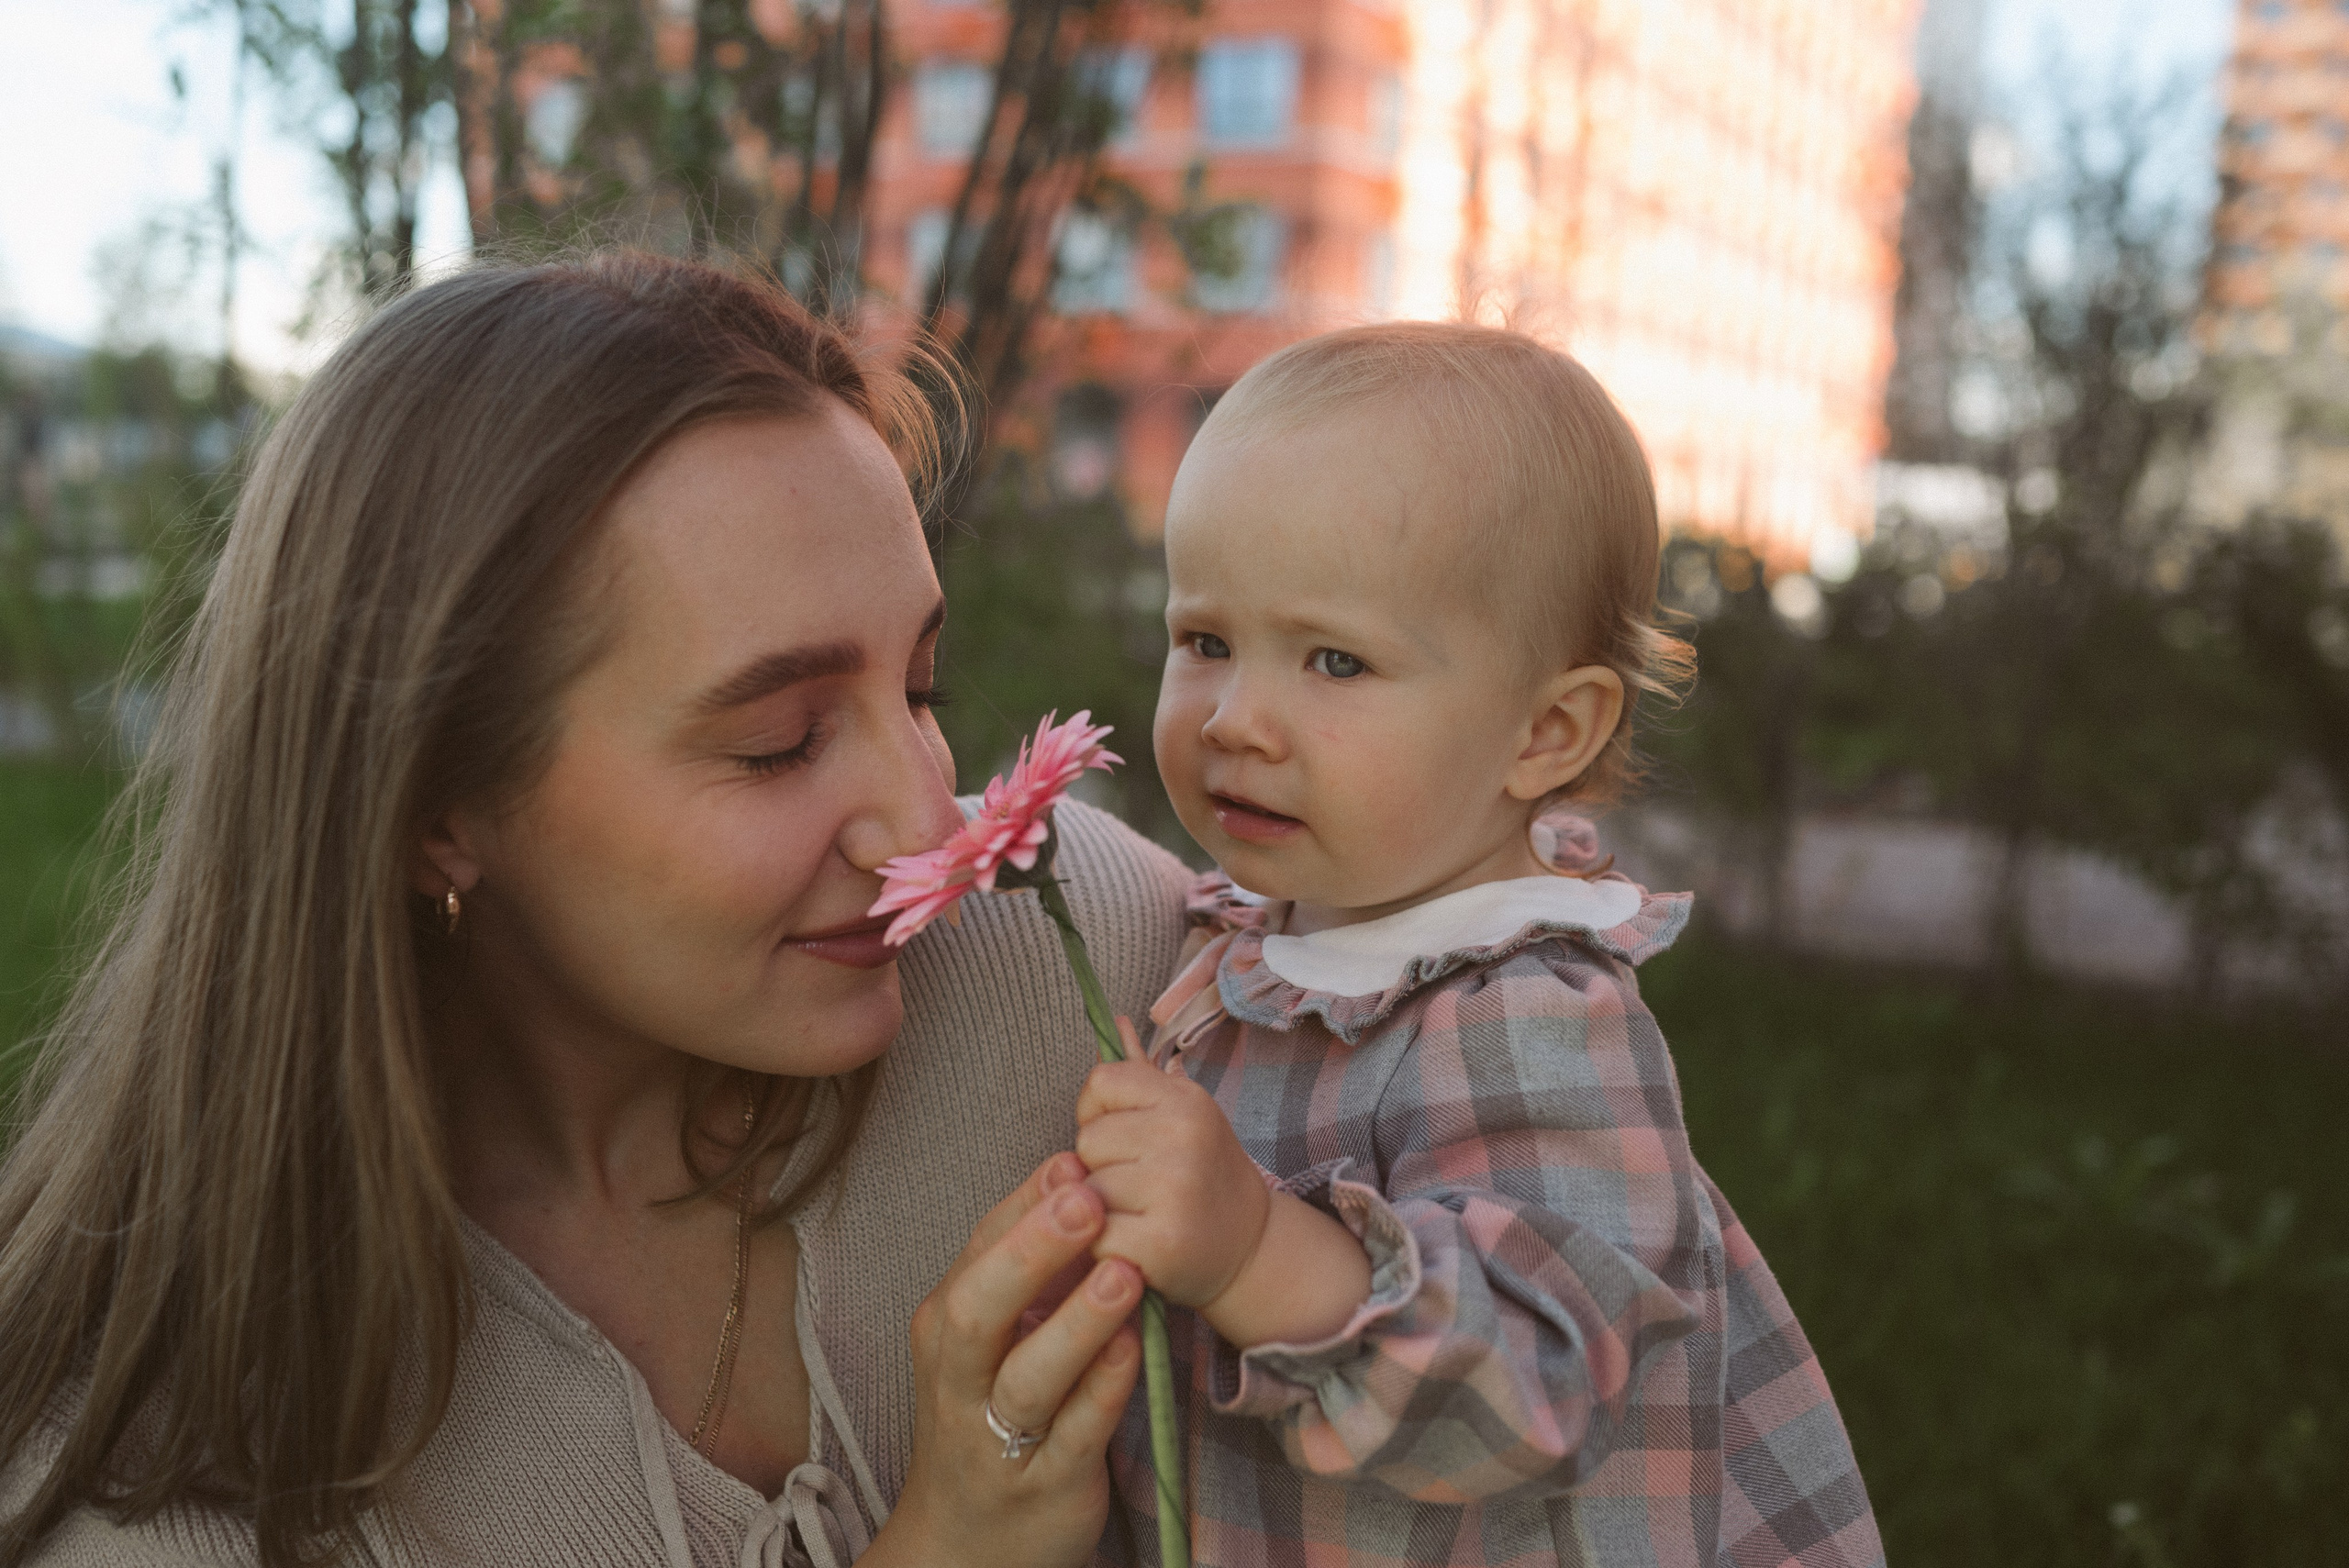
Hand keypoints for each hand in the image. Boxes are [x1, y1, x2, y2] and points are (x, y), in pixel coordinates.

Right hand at [875, 1153, 1143, 1567]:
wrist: (968, 1543)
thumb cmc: (989, 1413)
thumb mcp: (990, 1340)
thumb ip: (1028, 1271)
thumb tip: (1073, 1176)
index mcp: (947, 1327)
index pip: (978, 1253)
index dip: (1024, 1206)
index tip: (1074, 1161)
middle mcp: (961, 1379)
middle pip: (979, 1310)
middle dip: (1032, 1252)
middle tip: (1088, 1202)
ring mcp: (999, 1437)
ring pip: (1029, 1377)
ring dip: (1076, 1323)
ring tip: (1122, 1273)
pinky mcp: (1047, 1485)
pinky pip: (1075, 1434)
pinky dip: (1103, 1390)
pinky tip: (1135, 1349)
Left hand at [1078, 1018, 1373, 1350]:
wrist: (1251, 1248)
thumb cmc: (1204, 1175)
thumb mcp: (1182, 1115)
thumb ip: (1139, 1073)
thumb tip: (1113, 1021)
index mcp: (1186, 1099)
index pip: (1101, 1082)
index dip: (1100, 1113)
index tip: (1127, 1137)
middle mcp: (1184, 1136)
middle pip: (1088, 1140)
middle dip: (1102, 1165)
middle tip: (1142, 1184)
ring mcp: (1175, 1189)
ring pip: (1087, 1190)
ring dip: (1104, 1209)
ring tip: (1143, 1213)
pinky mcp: (1161, 1242)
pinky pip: (1094, 1236)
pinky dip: (1108, 1246)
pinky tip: (1141, 1243)